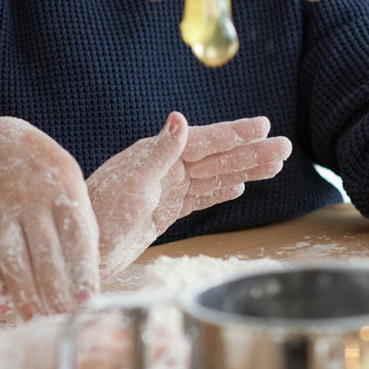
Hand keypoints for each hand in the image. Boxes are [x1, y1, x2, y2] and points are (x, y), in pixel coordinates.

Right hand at [0, 117, 98, 320]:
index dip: (82, 273)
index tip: (88, 304)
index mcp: (63, 187)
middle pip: (45, 254)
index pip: (77, 237)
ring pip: (13, 260)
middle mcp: (30, 195)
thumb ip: (82, 224)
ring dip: (26, 296)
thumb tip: (93, 275)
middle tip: (62, 322)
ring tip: (36, 321)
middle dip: (56, 292)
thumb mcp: (68, 184)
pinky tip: (3, 309)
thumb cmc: (41, 176)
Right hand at [0, 314, 192, 368]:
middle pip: (160, 356)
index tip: (198, 338)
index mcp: (92, 328)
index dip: (178, 333)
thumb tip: (121, 317)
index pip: (148, 325)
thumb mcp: (53, 327)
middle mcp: (99, 355)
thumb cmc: (12, 358)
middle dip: (191, 363)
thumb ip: (89, 323)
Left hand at [87, 113, 292, 276]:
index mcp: (156, 154)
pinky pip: (200, 197)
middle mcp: (164, 168)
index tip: (263, 126)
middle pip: (216, 157)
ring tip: (274, 166)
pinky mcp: (165, 211)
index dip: (234, 133)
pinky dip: (221, 191)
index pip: (204, 140)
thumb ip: (159, 152)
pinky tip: (240, 187)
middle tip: (285, 147)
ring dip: (244, 170)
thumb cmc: (99, 214)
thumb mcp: (131, 182)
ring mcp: (166, 189)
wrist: (83, 249)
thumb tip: (180, 118)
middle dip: (250, 153)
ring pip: (214, 177)